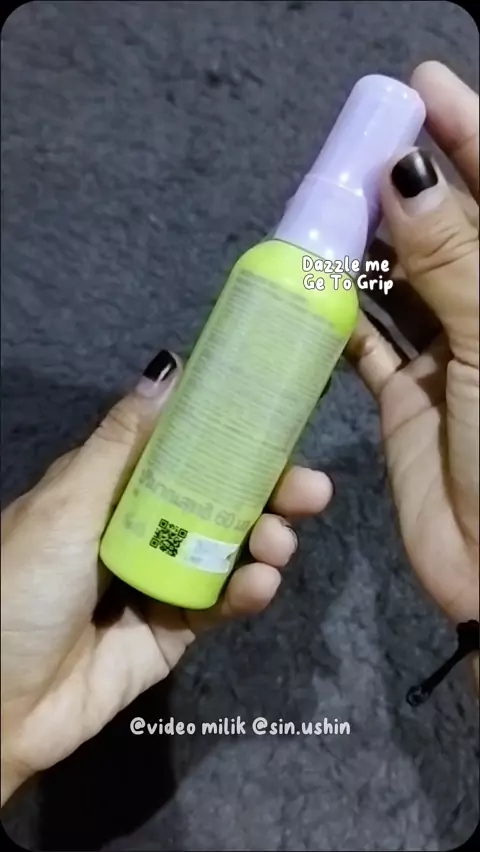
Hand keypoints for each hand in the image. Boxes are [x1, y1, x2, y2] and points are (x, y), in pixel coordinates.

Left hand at [1, 354, 332, 803]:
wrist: (0, 705)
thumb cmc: (24, 587)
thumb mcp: (67, 504)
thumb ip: (121, 443)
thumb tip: (166, 368)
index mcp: (113, 490)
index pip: (184, 451)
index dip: (230, 436)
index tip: (279, 423)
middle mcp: (143, 528)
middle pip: (219, 500)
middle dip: (270, 491)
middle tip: (311, 488)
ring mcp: (163, 579)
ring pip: (230, 550)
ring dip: (267, 540)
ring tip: (280, 540)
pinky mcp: (176, 629)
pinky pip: (221, 604)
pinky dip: (248, 593)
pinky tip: (261, 584)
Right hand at [348, 64, 478, 637]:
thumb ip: (456, 261)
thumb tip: (407, 174)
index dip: (466, 137)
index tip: (419, 89)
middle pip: (443, 230)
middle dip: (402, 186)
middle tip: (354, 144)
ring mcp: (445, 354)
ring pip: (399, 280)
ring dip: (365, 246)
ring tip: (325, 201)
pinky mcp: (403, 395)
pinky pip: (365, 340)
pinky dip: (340, 313)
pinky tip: (314, 279)